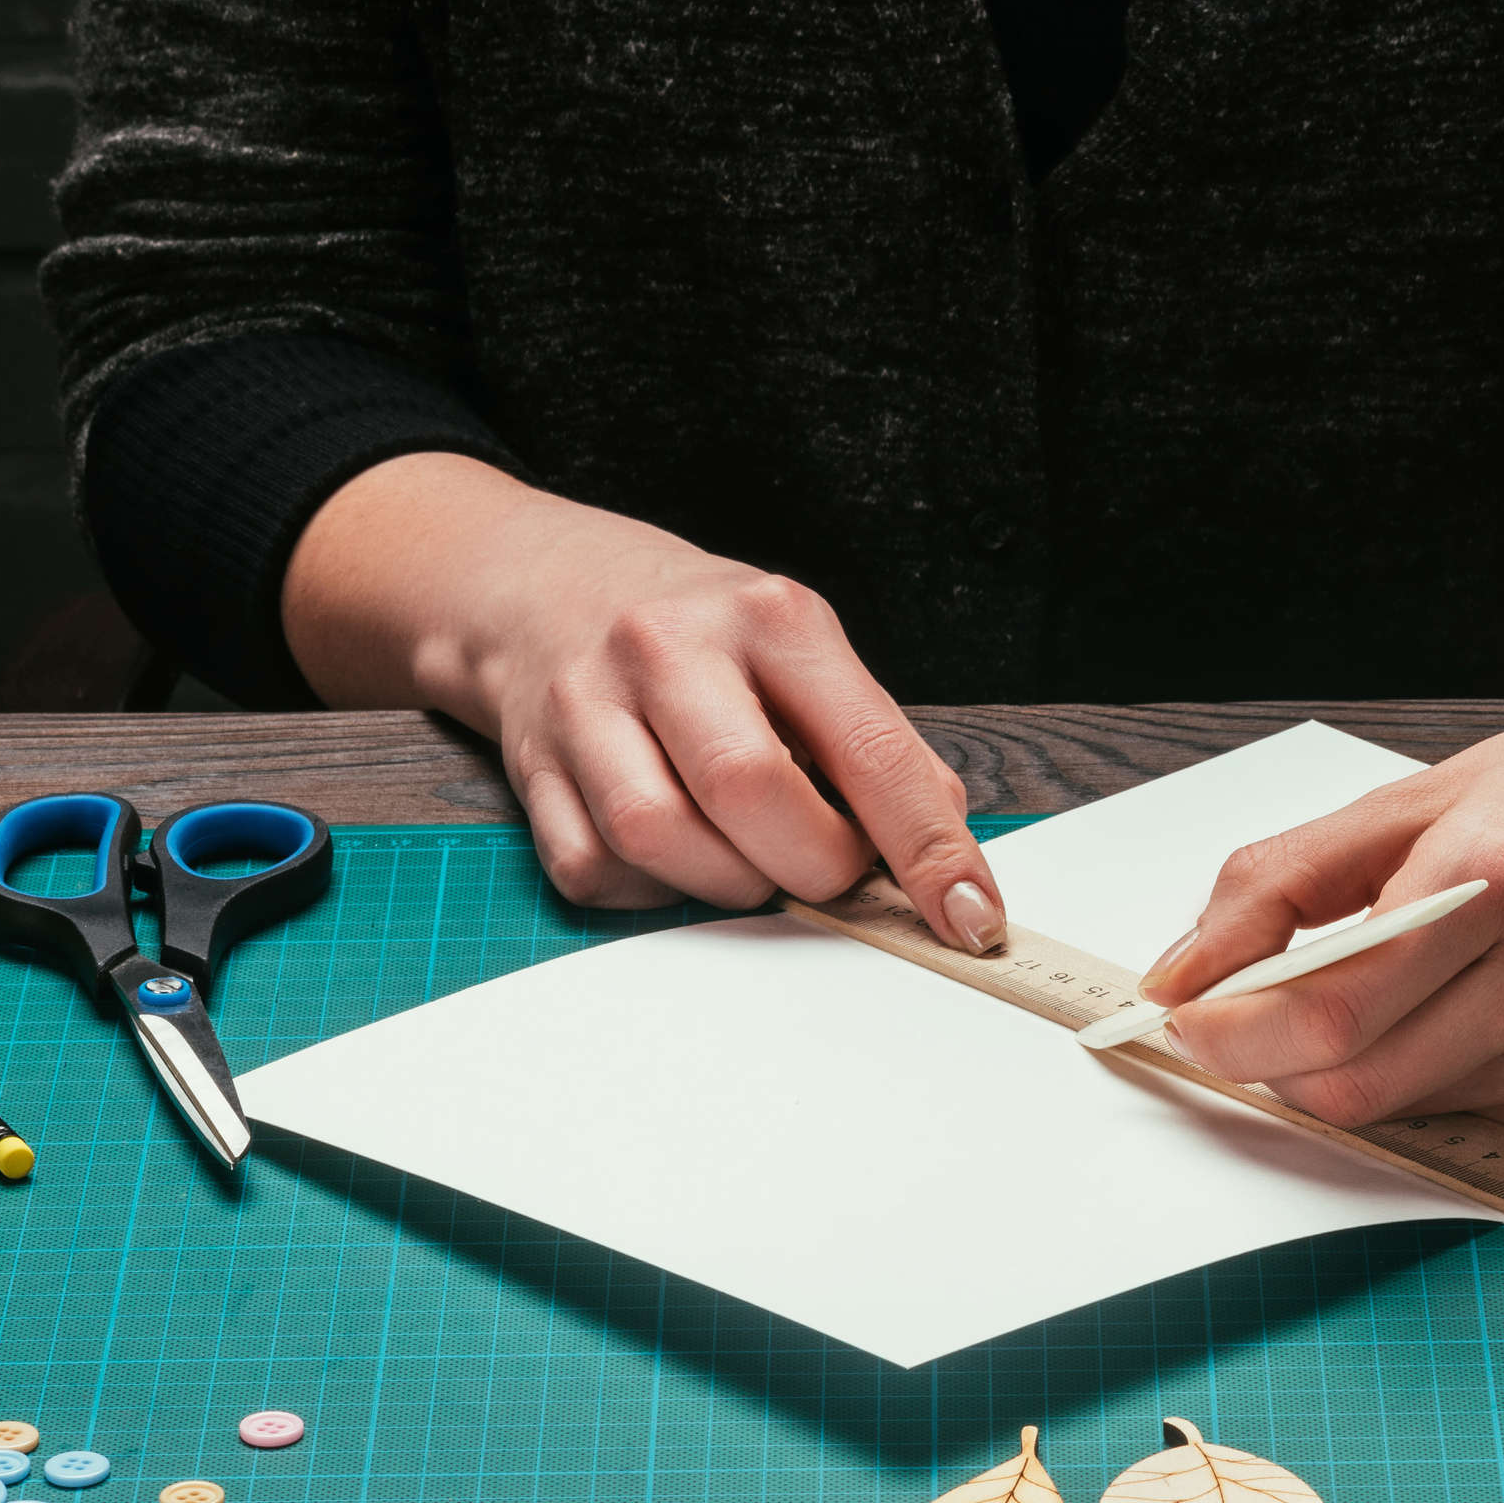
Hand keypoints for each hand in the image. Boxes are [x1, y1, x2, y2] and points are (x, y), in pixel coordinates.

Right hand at [283, 453, 1005, 947]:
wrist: (545, 587)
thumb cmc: (702, 634)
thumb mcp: (802, 649)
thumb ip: (872, 744)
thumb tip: (943, 852)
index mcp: (769, 616)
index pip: (865, 747)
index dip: (926, 848)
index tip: (969, 914)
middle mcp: (670, 647)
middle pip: (751, 792)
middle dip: (813, 866)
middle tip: (831, 871)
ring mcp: (589, 705)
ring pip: (660, 839)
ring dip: (727, 883)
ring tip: (752, 859)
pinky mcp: (534, 767)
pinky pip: (597, 869)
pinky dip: (653, 890)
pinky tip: (679, 855)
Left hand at [1145, 427, 1503, 1131]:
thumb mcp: (1423, 791)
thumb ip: (1284, 881)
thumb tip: (1179, 972)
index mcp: (1497, 871)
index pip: (1325, 1005)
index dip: (1229, 1032)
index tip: (1182, 1021)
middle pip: (1355, 1081)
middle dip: (1275, 1065)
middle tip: (1249, 1018)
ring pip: (1410, 1108)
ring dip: (1362, 1069)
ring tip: (1395, 984)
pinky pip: (1480, 1116)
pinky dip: (1441, 1076)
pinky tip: (1479, 1005)